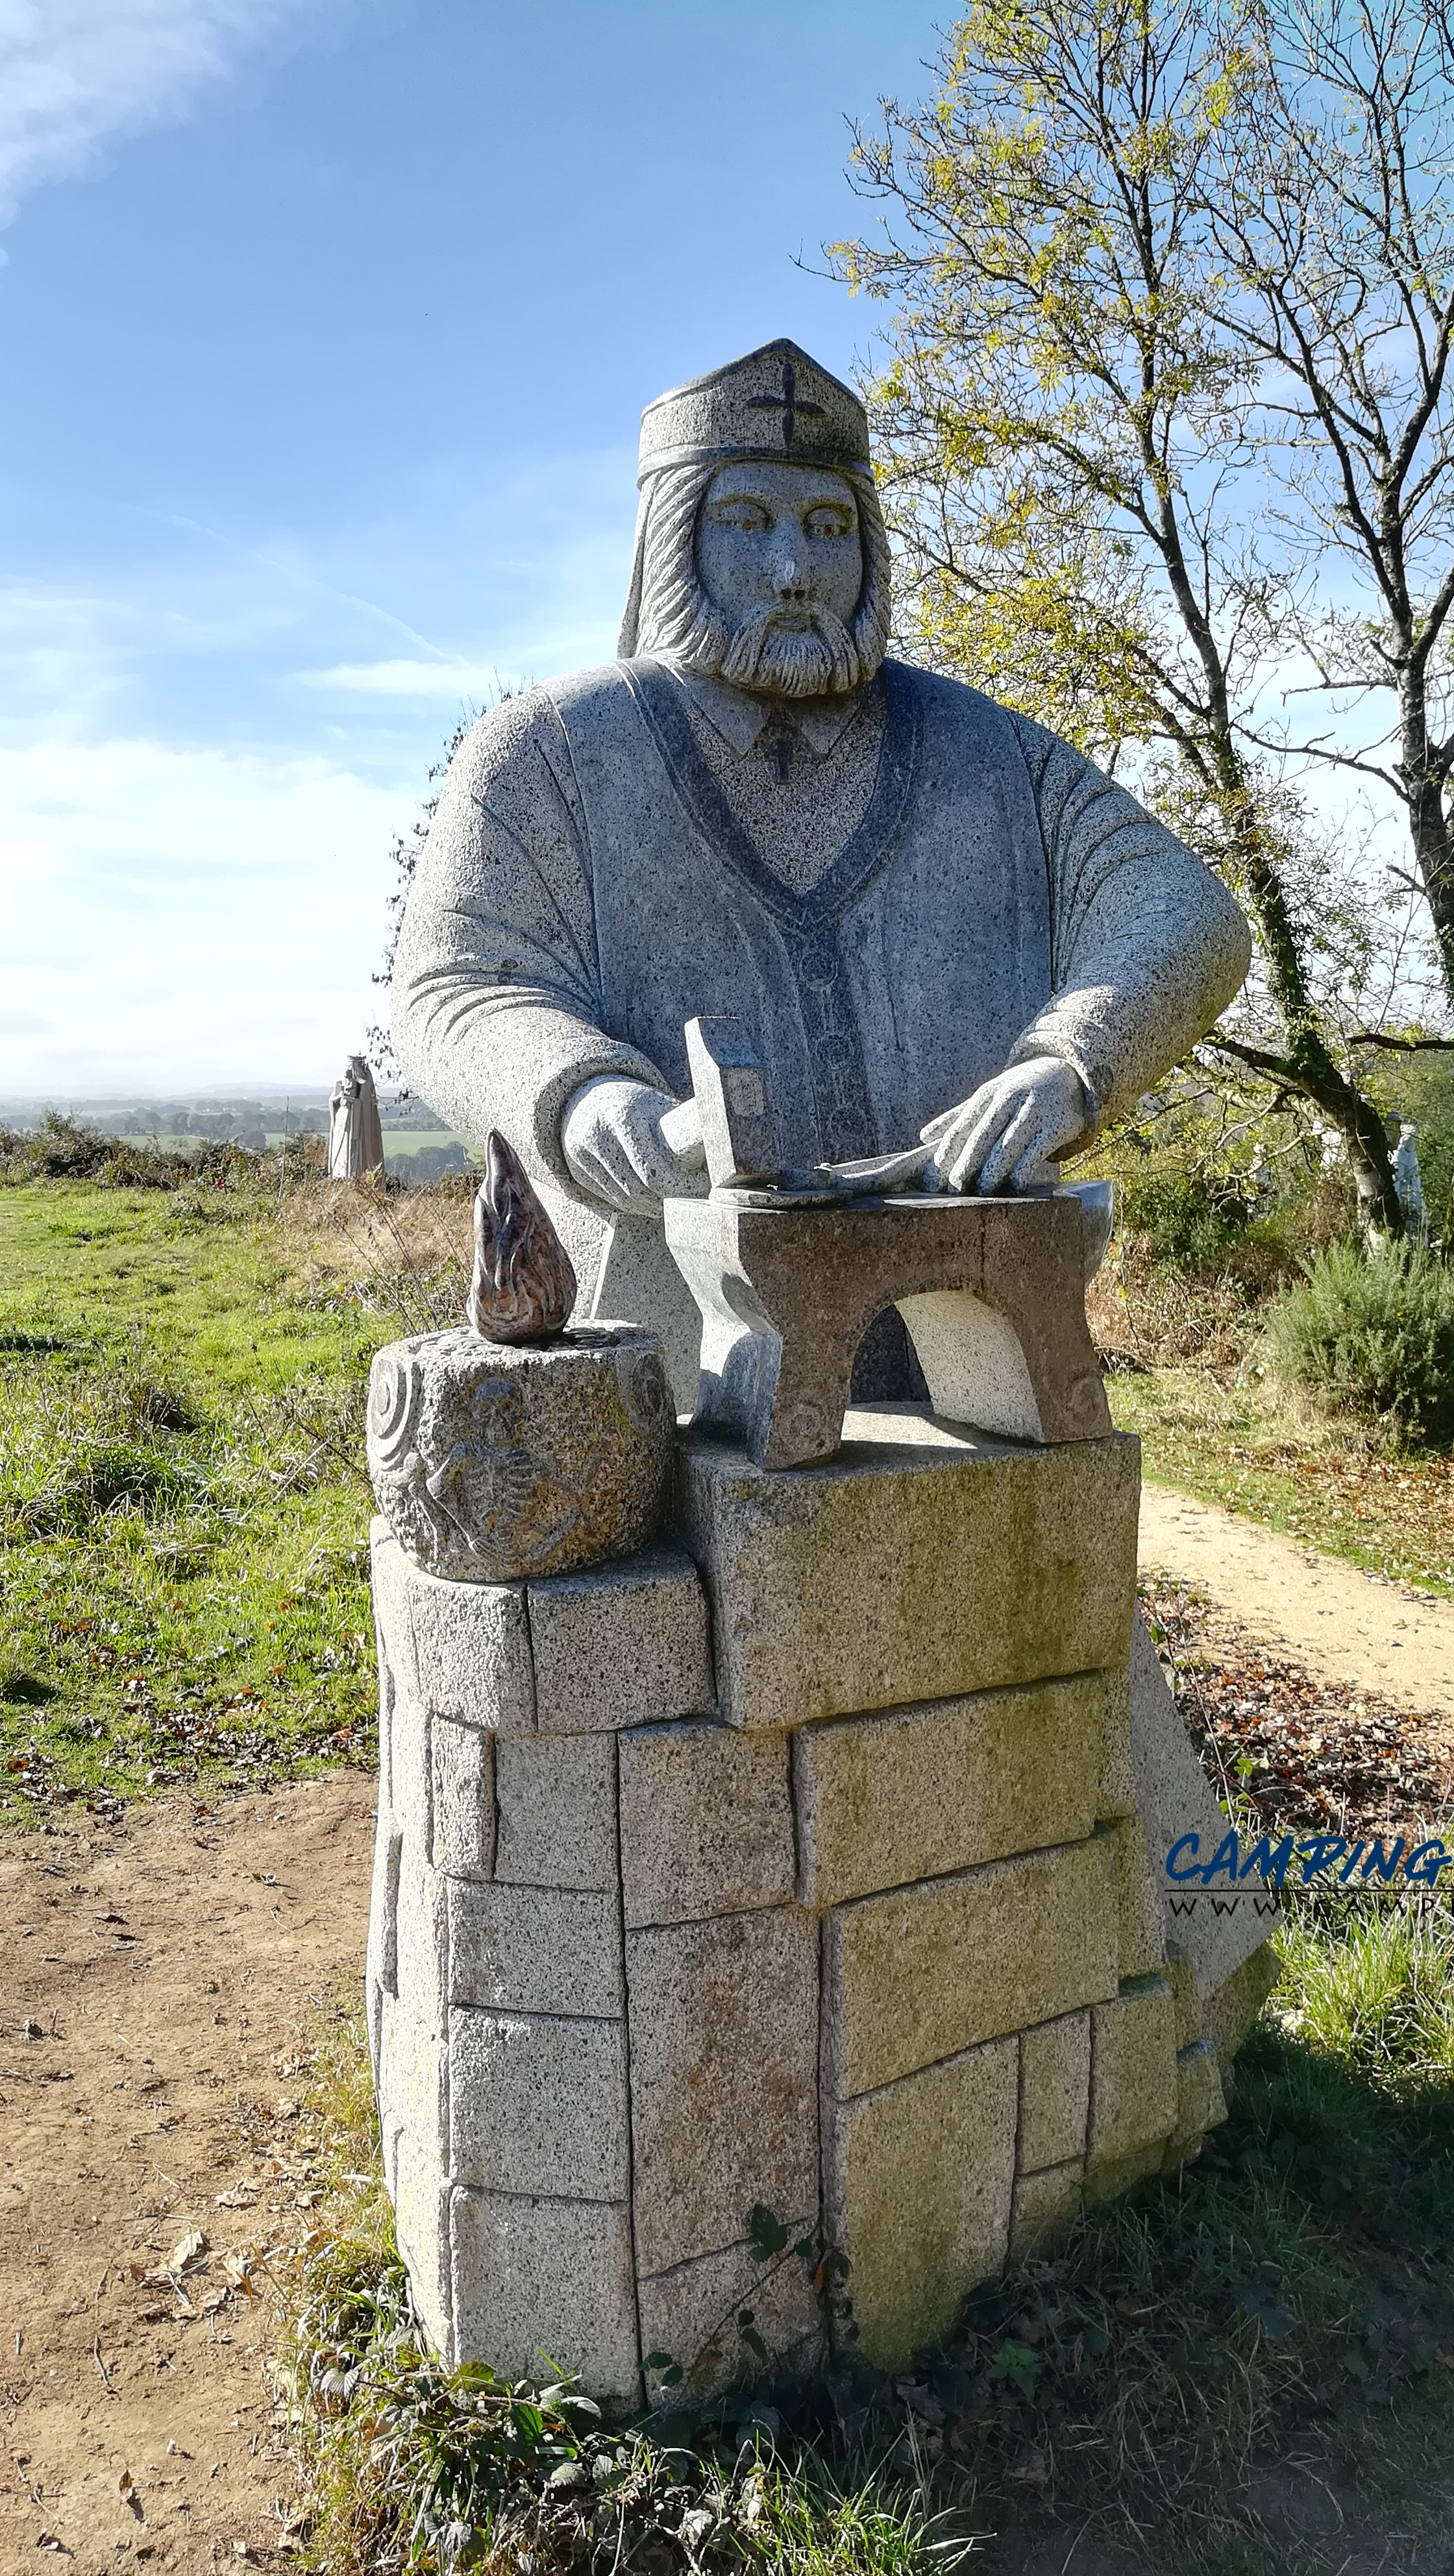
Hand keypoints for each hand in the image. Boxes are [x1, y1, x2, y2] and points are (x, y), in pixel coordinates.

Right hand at [561, 1077, 703, 1211]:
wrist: (589, 1097)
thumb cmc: (638, 1106)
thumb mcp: (659, 1107)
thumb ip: (683, 1130)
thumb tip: (723, 1157)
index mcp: (625, 1116)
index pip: (655, 1170)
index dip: (683, 1187)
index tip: (705, 1188)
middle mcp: (598, 1135)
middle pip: (640, 1189)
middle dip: (670, 1199)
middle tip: (694, 1201)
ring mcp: (582, 1154)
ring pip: (626, 1198)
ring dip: (653, 1206)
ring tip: (675, 1203)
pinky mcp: (576, 1170)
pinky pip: (611, 1200)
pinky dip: (634, 1206)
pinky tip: (652, 1202)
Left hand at [920, 1057, 1088, 1193]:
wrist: (1068, 1072)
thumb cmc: (1020, 1090)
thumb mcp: (990, 1095)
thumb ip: (958, 1116)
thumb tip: (923, 1137)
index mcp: (988, 1094)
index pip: (961, 1127)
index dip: (946, 1154)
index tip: (934, 1179)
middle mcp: (1009, 1098)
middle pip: (982, 1137)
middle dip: (966, 1166)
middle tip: (953, 1191)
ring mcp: (1034, 1110)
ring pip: (1008, 1145)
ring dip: (993, 1172)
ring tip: (982, 1193)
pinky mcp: (1058, 1124)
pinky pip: (1037, 1151)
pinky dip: (1023, 1170)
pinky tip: (1014, 1187)